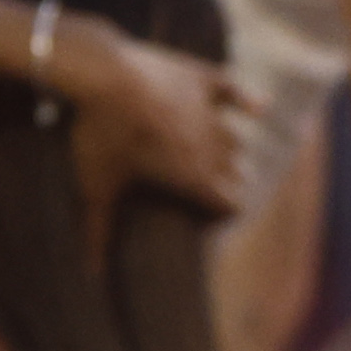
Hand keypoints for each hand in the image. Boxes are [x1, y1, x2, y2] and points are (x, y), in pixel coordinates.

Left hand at [50, 11, 252, 213]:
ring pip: (237, 139)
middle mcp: (212, 148)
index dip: (222, 214)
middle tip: (213, 187)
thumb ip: (98, 231)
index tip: (210, 220)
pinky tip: (261, 108)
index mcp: (192, 177)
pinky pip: (236, 92)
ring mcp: (211, 113)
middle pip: (237, 174)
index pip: (228, 204)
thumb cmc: (100, 135)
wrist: (103, 74)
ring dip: (234, 151)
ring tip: (228, 158)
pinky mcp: (204, 80)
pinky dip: (249, 100)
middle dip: (230, 183)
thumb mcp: (96, 186)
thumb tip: (90, 276)